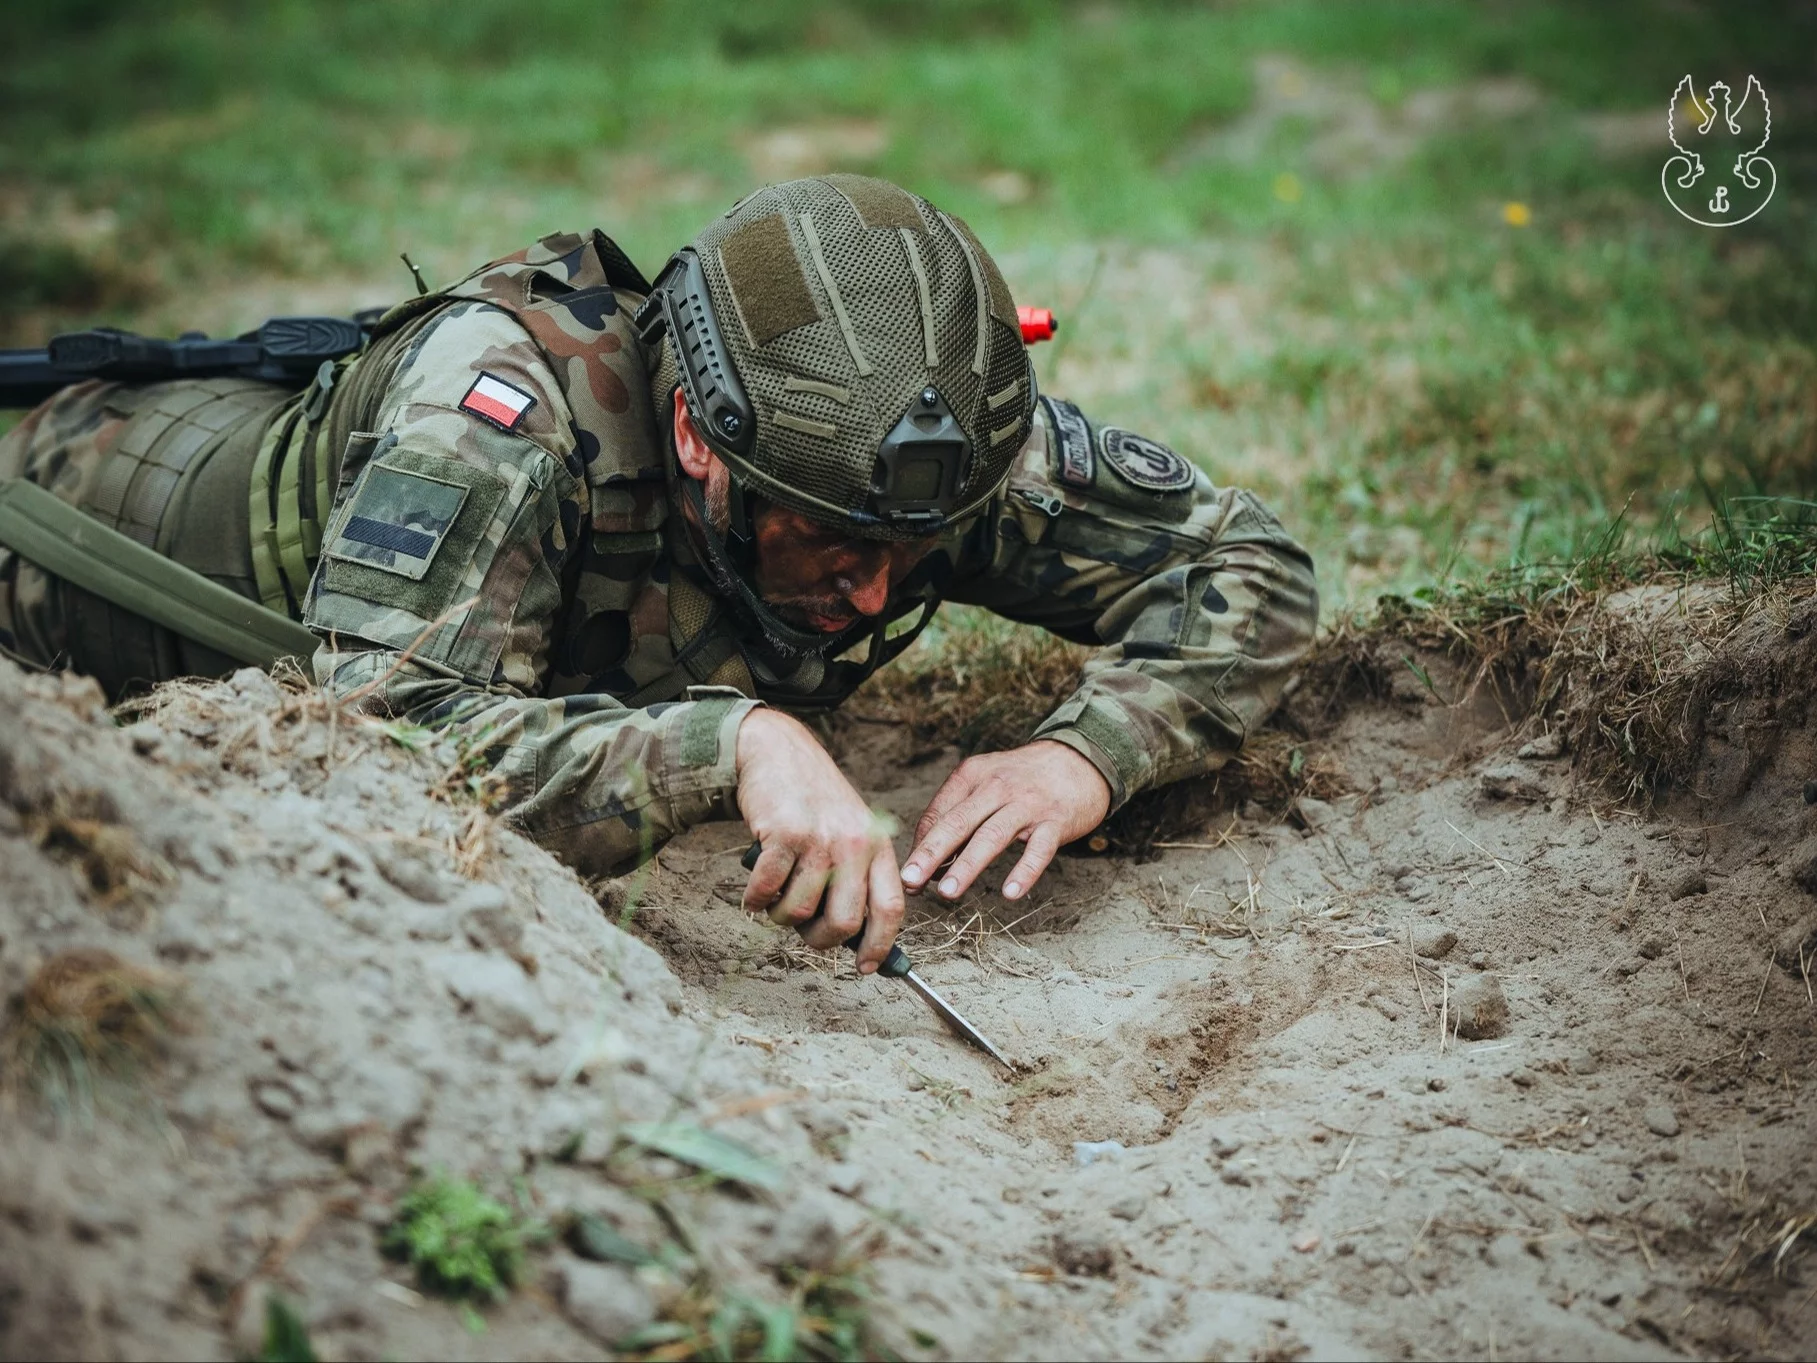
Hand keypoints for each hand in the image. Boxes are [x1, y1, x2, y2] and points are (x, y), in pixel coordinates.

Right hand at [734, 708, 903, 972]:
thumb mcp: (851, 829)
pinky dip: (755, 899)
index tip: (866, 967)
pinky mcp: (783, 834)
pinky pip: (766, 891)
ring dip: (779, 916)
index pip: (890, 908)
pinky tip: (755, 888)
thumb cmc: (813, 799)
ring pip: (798, 912)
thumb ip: (856, 874)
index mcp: (877, 845)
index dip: (879, 946)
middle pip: (844, 923)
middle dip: (819, 940)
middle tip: (804, 931)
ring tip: (774, 897)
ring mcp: (819, 839)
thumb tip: (852, 936)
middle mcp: (854, 843)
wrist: (776, 750)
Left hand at [901, 740, 1110, 902]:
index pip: (938, 813)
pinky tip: (1010, 892)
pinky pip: (1038, 849)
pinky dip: (1025, 871)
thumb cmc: (1023, 779)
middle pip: (958, 822)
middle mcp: (997, 786)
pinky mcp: (1056, 821)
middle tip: (910, 880)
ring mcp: (1027, 803)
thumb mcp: (985, 781)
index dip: (920, 845)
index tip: (907, 875)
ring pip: (992, 836)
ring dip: (967, 865)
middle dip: (931, 853)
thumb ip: (958, 813)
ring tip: (947, 892)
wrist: (1079, 760)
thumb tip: (930, 859)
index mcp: (973, 774)